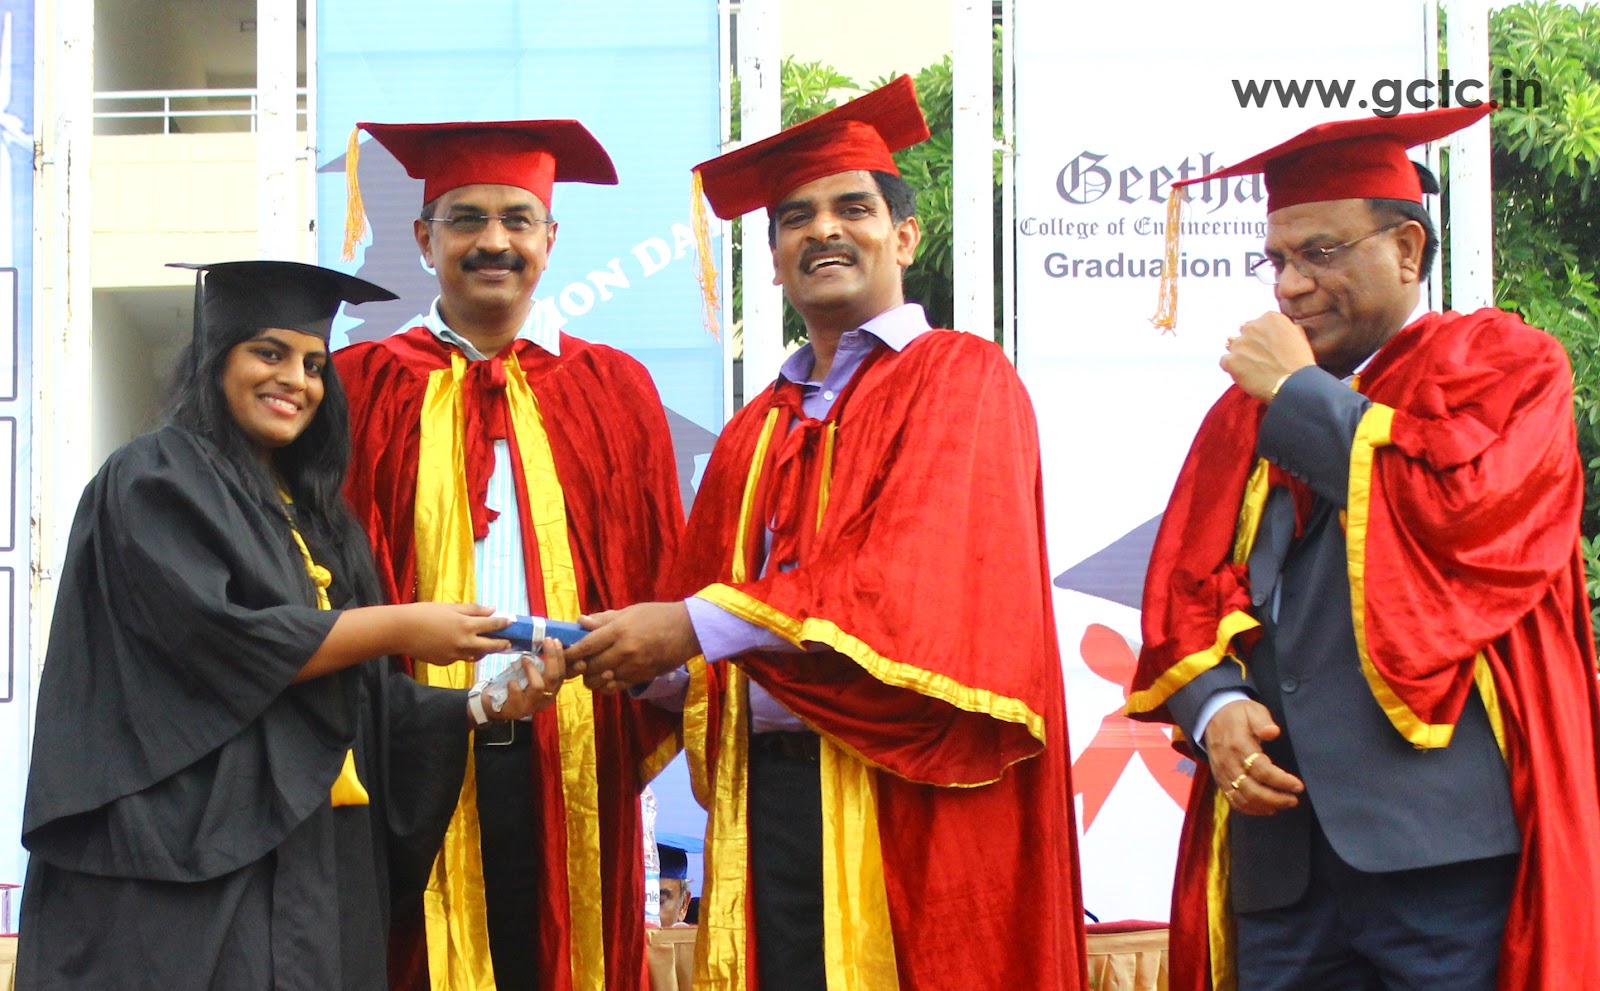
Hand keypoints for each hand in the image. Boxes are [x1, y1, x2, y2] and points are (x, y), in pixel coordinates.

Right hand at [397, 602, 510, 665]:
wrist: (401, 631)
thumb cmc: (424, 613)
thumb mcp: (450, 607)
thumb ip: (472, 610)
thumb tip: (492, 609)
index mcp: (466, 625)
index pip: (492, 625)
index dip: (503, 623)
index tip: (511, 622)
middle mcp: (464, 642)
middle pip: (490, 646)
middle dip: (501, 644)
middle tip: (508, 642)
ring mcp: (455, 655)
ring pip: (476, 655)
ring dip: (484, 651)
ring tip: (488, 646)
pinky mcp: (446, 662)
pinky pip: (460, 658)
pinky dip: (464, 653)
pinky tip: (460, 646)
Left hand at [485, 639, 567, 720]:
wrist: (493, 706)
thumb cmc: (514, 687)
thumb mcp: (529, 675)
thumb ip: (539, 665)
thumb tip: (546, 643)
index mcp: (551, 690)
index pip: (561, 673)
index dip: (560, 656)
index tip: (555, 640)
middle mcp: (544, 699)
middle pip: (554, 678)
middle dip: (551, 657)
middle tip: (546, 640)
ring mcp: (531, 706)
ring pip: (538, 686)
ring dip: (531, 670)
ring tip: (524, 659)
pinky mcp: (516, 710)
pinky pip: (517, 694)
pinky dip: (514, 684)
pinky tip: (510, 681)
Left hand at [565, 602, 700, 691]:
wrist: (688, 630)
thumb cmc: (658, 616)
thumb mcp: (630, 611)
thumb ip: (604, 619)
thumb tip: (581, 621)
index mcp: (619, 630)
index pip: (586, 646)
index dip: (570, 653)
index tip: (560, 654)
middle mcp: (624, 650)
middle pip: (590, 666)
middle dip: (577, 668)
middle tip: (573, 664)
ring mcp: (633, 666)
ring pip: (600, 680)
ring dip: (591, 678)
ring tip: (590, 671)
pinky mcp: (641, 677)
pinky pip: (616, 687)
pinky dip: (606, 685)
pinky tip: (605, 677)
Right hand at [1203, 698, 1303, 815]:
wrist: (1212, 717)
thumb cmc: (1238, 715)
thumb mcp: (1252, 710)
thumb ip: (1262, 721)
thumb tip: (1273, 732)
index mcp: (1238, 745)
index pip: (1260, 769)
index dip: (1280, 780)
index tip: (1298, 785)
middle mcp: (1228, 763)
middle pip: (1251, 789)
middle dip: (1275, 798)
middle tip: (1294, 799)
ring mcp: (1223, 773)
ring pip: (1242, 798)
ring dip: (1265, 805)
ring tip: (1284, 804)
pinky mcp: (1221, 780)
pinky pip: (1234, 800)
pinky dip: (1251, 809)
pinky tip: (1267, 808)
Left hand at [1220, 311, 1315, 401]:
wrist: (1295, 384)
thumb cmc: (1299, 364)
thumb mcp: (1298, 337)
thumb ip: (1283, 329)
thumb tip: (1273, 330)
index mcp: (1270, 318)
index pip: (1258, 325)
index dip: (1262, 338)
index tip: (1269, 349)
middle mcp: (1252, 326)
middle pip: (1244, 334)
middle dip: (1249, 345)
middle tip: (1261, 360)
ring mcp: (1239, 343)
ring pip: (1233, 347)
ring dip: (1240, 356)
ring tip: (1254, 369)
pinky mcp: (1231, 360)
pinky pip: (1225, 362)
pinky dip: (1232, 369)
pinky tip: (1246, 375)